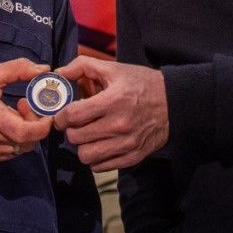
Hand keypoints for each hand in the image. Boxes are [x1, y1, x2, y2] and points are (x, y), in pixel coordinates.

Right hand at [0, 58, 52, 162]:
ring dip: (26, 132)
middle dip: (34, 124)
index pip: (25, 132)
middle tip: (24, 104)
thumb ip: (19, 69)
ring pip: (21, 148)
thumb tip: (44, 69)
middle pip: (28, 140)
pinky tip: (7, 124)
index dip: (42, 126)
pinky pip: (12, 152)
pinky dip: (16, 140)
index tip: (47, 112)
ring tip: (14, 113)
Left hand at [53, 56, 168, 169]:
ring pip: (86, 156)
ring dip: (82, 146)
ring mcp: (126, 144)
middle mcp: (119, 125)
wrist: (173, 102)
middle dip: (70, 129)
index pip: (73, 115)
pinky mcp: (133, 157)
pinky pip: (101, 166)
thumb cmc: (140, 83)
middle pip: (76, 137)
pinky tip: (99, 144)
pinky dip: (95, 158)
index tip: (62, 114)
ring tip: (87, 136)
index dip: (61, 115)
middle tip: (76, 124)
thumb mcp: (113, 68)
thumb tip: (58, 73)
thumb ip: (82, 66)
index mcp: (113, 100)